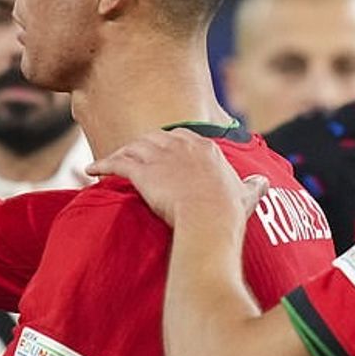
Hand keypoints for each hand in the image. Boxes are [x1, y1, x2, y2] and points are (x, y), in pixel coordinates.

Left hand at [86, 128, 267, 226]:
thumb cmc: (228, 212)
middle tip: (129, 154)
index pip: (181, 136)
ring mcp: (161, 156)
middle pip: (153, 138)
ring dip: (119, 154)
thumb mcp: (246, 194)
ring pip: (133, 148)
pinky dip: (101, 165)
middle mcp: (181, 146)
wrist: (209, 219)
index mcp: (205, 148)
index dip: (167, 143)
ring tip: (108, 162)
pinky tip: (90, 170)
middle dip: (140, 145)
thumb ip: (253, 185)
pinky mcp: (142, 170)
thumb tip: (264, 182)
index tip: (160, 150)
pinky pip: (117, 163)